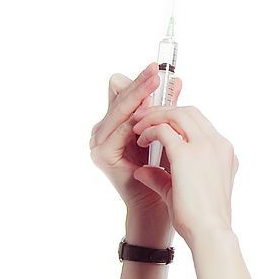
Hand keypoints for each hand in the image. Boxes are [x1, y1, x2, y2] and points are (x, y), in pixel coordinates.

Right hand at [89, 62, 182, 217]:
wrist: (162, 207)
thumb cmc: (169, 174)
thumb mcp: (170, 136)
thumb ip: (167, 110)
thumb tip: (177, 81)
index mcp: (119, 125)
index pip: (127, 94)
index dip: (144, 83)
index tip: (162, 71)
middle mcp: (105, 131)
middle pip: (121, 96)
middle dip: (142, 84)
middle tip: (158, 70)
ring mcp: (100, 143)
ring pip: (120, 109)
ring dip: (139, 95)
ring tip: (155, 81)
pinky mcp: (103, 155)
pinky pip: (120, 131)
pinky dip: (135, 119)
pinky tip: (149, 110)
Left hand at [130, 105, 239, 245]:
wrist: (209, 233)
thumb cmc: (200, 219)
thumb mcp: (186, 191)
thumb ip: (166, 176)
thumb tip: (143, 171)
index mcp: (224, 153)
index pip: (199, 124)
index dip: (176, 120)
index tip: (158, 126)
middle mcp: (218, 145)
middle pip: (190, 112)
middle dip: (163, 111)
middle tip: (143, 119)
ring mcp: (205, 147)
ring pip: (177, 114)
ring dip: (154, 116)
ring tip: (137, 126)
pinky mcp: (187, 154)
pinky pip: (163, 129)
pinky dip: (149, 130)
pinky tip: (140, 140)